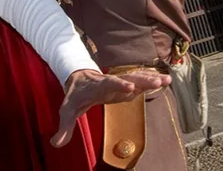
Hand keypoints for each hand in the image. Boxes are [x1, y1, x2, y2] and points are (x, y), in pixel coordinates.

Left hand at [51, 69, 170, 147]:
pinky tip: (166, 80)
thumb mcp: (66, 111)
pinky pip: (140, 81)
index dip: (117, 85)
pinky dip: (152, 80)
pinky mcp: (126, 84)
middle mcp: (110, 81)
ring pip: (136, 78)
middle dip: (141, 80)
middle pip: (127, 79)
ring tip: (167, 80)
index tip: (129, 87)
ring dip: (151, 79)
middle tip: (157, 82)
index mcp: (96, 87)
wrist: (78, 78)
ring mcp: (119, 82)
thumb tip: (56, 144)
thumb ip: (64, 127)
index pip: (107, 84)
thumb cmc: (75, 96)